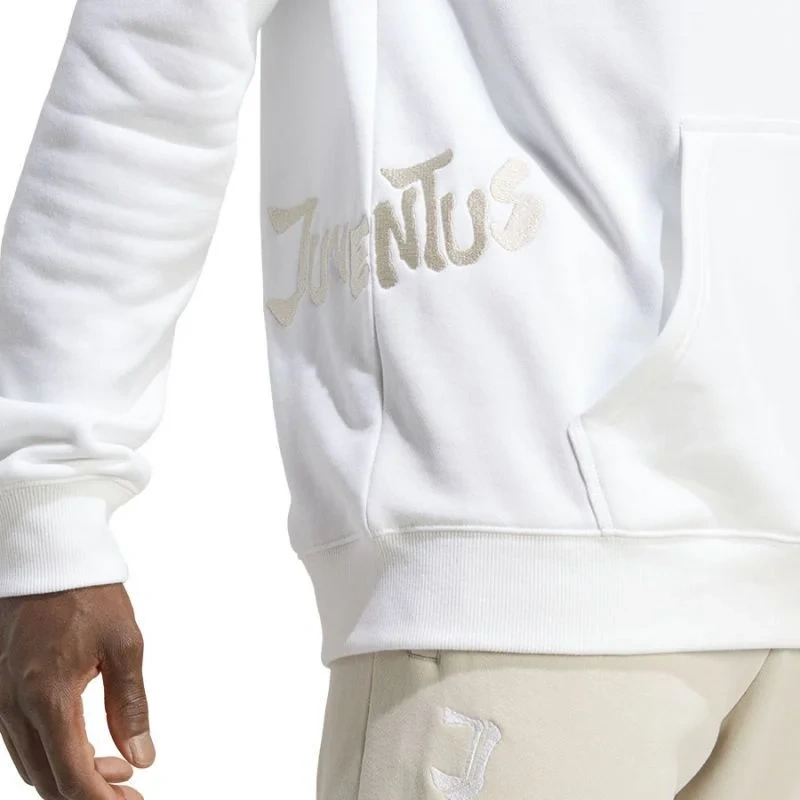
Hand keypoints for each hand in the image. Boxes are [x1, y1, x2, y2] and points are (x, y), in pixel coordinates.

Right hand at [0, 584, 154, 798]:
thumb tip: (141, 758)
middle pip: (49, 780)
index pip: (71, 775)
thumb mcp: (124, 645)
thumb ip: (130, 706)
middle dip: (90, 792)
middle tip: (130, 789)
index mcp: (47, 697)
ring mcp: (0, 701)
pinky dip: (55, 753)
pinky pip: (22, 742)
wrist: (47, 560)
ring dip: (73, 775)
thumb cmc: (88, 596)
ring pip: (33, 765)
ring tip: (117, 766)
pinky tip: (87, 744)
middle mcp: (14, 707)